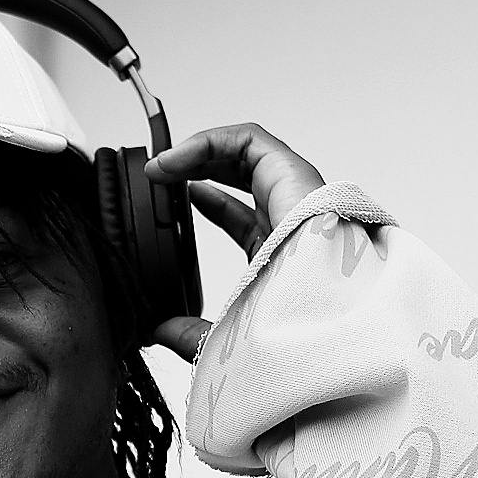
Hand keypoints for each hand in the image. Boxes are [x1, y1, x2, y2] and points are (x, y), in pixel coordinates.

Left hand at [144, 124, 325, 361]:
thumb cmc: (290, 335)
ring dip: (199, 151)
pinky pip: (250, 141)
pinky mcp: (293, 175)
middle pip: (244, 176)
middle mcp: (289, 218)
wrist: (319, 326)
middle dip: (199, 167)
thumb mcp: (224, 336)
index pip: (242, 216)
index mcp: (279, 252)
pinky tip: (177, 161)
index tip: (171, 198)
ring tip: (161, 166)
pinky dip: (209, 142)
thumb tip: (158, 332)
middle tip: (159, 176)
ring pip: (246, 152)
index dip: (207, 201)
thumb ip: (191, 332)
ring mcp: (294, 194)